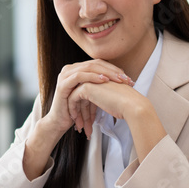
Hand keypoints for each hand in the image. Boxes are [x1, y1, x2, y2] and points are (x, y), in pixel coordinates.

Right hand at [22, 60, 130, 179]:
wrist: (61, 123)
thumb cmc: (78, 111)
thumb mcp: (92, 95)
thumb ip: (102, 85)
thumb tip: (123, 81)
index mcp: (78, 69)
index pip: (99, 64)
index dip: (114, 69)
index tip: (127, 78)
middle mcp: (71, 69)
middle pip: (95, 64)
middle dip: (112, 71)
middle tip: (126, 78)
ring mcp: (65, 75)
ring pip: (89, 68)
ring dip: (105, 73)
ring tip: (118, 79)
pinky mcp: (63, 83)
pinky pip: (80, 76)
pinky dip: (93, 77)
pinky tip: (104, 81)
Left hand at [69, 80, 167, 161]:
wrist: (132, 106)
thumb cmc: (127, 106)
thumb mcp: (112, 101)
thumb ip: (104, 101)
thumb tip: (95, 110)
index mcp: (102, 80)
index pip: (89, 95)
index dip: (86, 110)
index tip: (86, 122)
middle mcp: (95, 78)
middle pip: (82, 97)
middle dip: (80, 113)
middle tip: (80, 127)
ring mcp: (90, 81)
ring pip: (75, 97)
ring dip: (76, 114)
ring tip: (79, 127)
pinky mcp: (86, 86)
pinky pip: (72, 98)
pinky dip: (72, 110)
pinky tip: (75, 120)